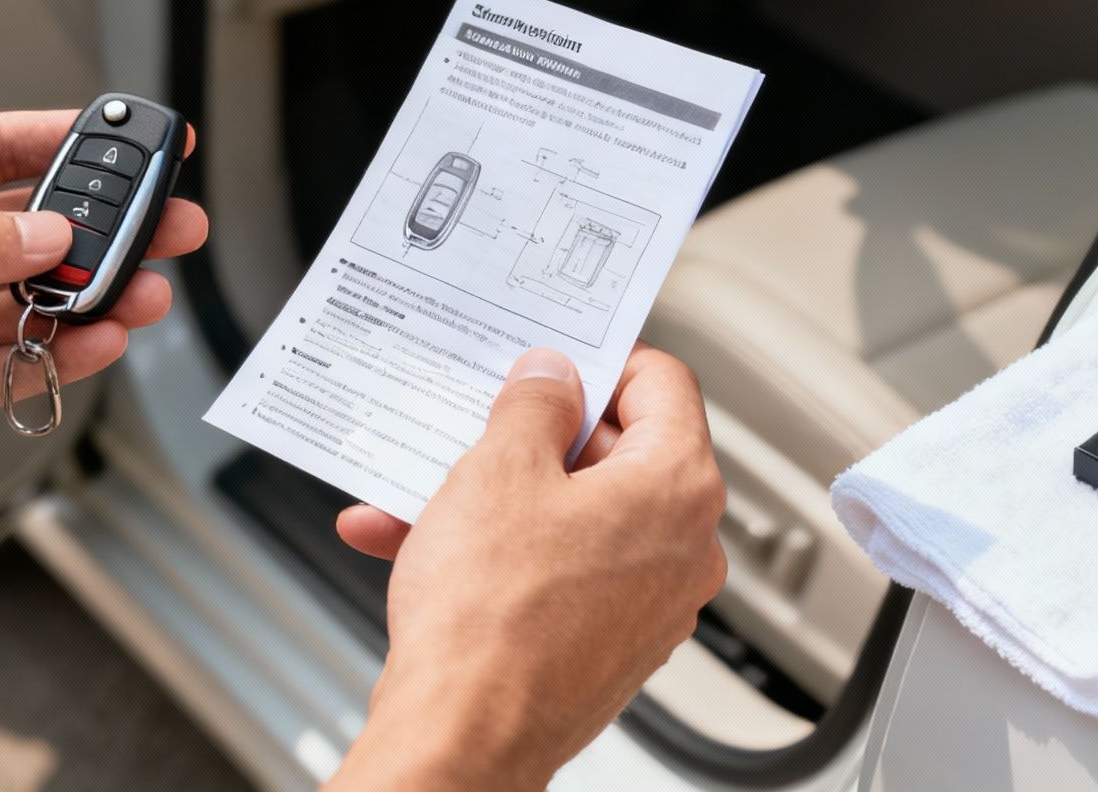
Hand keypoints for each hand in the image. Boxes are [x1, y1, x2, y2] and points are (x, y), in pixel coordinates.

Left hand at [0, 111, 205, 599]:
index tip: (129, 136)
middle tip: (166, 225)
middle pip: (32, 230)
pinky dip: (62, 353)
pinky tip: (94, 342)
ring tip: (140, 294)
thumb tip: (45, 236)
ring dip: (91, 297)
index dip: (66, 140)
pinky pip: (18, 361)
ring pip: (36, 299)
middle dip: (102, 228)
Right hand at [326, 346, 726, 791]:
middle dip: (537, 434)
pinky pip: (558, 569)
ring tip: (423, 487)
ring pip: (574, 515)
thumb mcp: (498, 471)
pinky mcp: (608, 642)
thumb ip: (534, 405)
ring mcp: (649, 602)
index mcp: (678, 489)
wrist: (462, 737)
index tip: (554, 359)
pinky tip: (414, 541)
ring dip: (498, 495)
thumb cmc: (491, 620)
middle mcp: (684, 548)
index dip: (600, 359)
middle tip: (481, 420)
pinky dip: (498, 551)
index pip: (662, 383)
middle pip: (618, 451)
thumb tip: (551, 378)